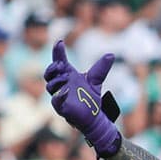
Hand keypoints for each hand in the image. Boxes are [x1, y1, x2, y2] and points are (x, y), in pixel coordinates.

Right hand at [44, 41, 120, 157]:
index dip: (57, 52)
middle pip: (49, 73)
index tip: (60, 42)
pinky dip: (59, 95)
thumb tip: (111, 55)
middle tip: (60, 64)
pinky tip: (66, 91)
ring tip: (67, 78)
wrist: (94, 117)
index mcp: (67, 75)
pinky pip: (55, 100)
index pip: (59, 61)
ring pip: (50, 86)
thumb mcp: (96, 80)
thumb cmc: (91, 97)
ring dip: (57, 80)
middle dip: (52, 67)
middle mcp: (61, 84)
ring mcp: (59, 95)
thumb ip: (101, 68)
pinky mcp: (61, 107)